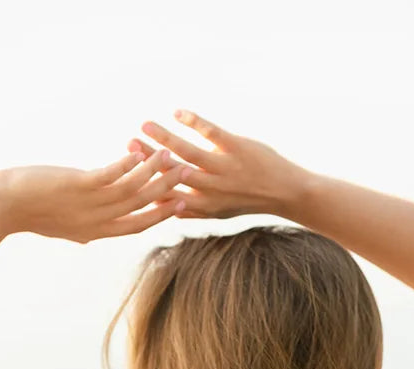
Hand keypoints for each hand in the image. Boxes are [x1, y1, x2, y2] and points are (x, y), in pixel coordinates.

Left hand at [0, 149, 187, 242]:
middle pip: (140, 206)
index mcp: (96, 231)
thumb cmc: (29, 214)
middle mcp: (96, 221)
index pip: (136, 225)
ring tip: (169, 155)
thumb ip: (82, 230)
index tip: (181, 203)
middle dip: (165, 190)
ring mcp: (88, 204)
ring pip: (130, 190)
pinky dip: (127, 164)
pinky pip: (110, 175)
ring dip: (152, 171)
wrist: (3, 207)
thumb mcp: (62, 229)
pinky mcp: (77, 185)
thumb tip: (90, 238)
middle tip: (187, 174)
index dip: (160, 214)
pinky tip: (138, 151)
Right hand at [127, 110, 310, 220]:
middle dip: (148, 158)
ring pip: (187, 152)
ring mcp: (224, 168)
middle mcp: (211, 189)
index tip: (127, 170)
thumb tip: (165, 206)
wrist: (286, 192)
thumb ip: (194, 209)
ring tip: (145, 124)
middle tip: (129, 142)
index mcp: (204, 205)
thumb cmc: (250, 200)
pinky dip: (192, 121)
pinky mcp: (236, 148)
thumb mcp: (220, 211)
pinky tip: (177, 112)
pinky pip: (210, 132)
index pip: (168, 195)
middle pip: (172, 172)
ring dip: (163, 137)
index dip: (147, 183)